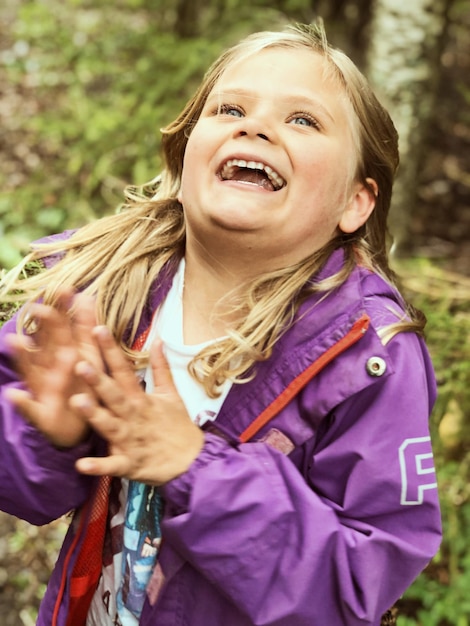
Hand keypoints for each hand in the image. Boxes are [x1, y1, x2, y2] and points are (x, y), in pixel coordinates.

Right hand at [5, 289, 100, 446]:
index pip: (62, 326)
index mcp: (63, 351)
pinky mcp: (40, 412)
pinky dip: (21, 402)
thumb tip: (86, 296)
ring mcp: (41, 387)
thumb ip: (85, 328)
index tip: (66, 288)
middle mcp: (48, 366)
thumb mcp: (88, 355)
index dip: (63, 308)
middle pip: (46, 343)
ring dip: (22, 356)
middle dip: (42, 327)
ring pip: (31, 369)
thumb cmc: (82, 385)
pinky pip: (30, 407)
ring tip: (14, 341)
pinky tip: (13, 395)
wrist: (79, 424)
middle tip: (40, 308)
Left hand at [73, 327, 204, 484]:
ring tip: (78, 403)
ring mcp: (131, 440)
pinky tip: (81, 464)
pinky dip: (98, 466)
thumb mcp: (171, 394)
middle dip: (98, 380)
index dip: (111, 351)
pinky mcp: (130, 464)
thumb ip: (160, 368)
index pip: (124, 370)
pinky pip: (112, 465)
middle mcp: (133, 416)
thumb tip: (158, 340)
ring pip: (110, 425)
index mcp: (141, 399)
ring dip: (95, 415)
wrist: (193, 462)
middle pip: (114, 395)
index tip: (98, 330)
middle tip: (80, 364)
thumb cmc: (177, 427)